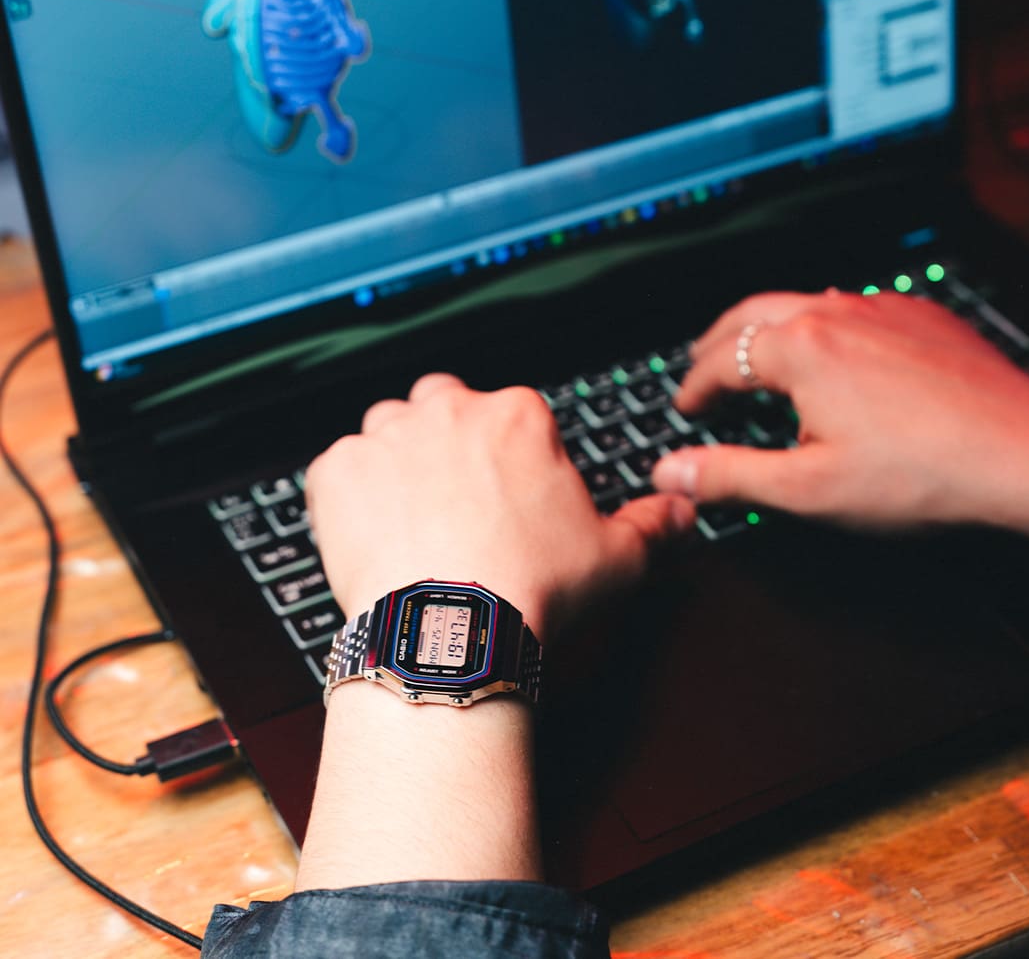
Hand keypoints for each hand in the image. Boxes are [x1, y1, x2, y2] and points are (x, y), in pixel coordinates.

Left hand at [306, 374, 695, 640]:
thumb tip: (682, 510)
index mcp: (517, 416)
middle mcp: (449, 409)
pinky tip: (372, 534)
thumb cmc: (532, 588)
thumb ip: (652, 524)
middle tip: (454, 502)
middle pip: (443, 408)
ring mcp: (387, 435)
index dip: (504, 458)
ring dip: (396, 462)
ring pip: (387, 430)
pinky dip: (349, 496)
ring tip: (410, 520)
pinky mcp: (338, 469)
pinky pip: (338, 468)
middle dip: (447, 443)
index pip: (507, 416)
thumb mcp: (615, 558)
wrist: (452, 627)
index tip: (503, 497)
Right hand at [652, 290, 1028, 537]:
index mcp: (800, 349)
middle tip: (702, 368)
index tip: (686, 408)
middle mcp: (836, 312)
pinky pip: (852, 305)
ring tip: (755, 357)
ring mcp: (881, 307)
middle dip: (718, 343)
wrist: (1025, 455)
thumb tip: (670, 470)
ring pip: (801, 302)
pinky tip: (831, 351)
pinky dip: (820, 324)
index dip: (694, 388)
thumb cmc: (923, 475)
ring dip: (766, 329)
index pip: (720, 360)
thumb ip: (730, 474)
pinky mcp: (919, 315)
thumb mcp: (808, 489)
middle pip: (751, 314)